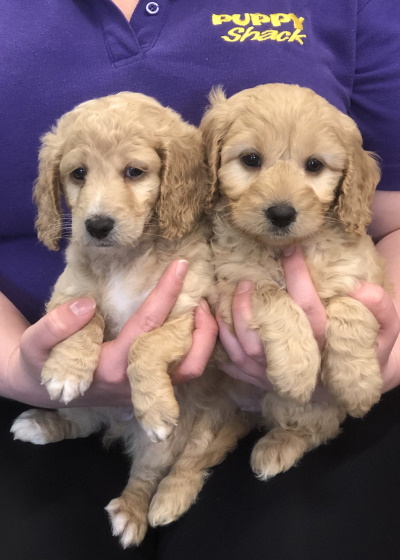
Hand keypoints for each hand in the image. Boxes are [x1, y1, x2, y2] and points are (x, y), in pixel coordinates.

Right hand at [2, 260, 216, 407]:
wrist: (43, 388)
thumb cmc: (40, 362)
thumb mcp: (36, 343)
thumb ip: (55, 326)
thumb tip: (86, 305)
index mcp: (111, 368)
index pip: (147, 327)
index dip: (165, 293)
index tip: (180, 265)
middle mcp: (135, 383)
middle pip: (185, 363)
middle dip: (203, 331)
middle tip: (204, 298)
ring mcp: (144, 389)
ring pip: (189, 372)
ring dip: (203, 342)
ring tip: (202, 310)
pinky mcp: (146, 388)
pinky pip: (180, 372)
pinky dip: (193, 349)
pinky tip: (191, 325)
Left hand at [217, 246, 399, 397]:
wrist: (351, 387)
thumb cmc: (365, 350)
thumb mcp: (384, 330)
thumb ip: (380, 309)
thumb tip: (361, 288)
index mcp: (329, 348)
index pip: (310, 309)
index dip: (299, 278)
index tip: (289, 250)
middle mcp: (301, 366)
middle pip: (271, 334)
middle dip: (254, 305)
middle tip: (246, 280)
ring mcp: (278, 378)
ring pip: (247, 352)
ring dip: (234, 321)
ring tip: (231, 293)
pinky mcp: (262, 384)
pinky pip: (236, 366)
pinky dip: (223, 344)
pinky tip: (215, 319)